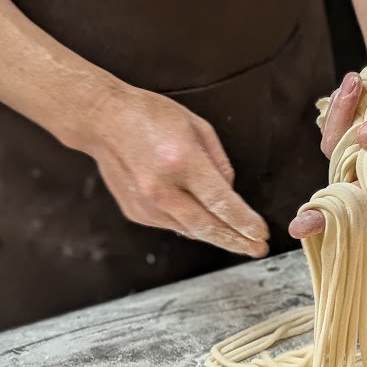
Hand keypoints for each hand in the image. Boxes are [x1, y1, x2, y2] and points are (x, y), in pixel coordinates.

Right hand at [84, 85, 268, 257]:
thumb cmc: (151, 116)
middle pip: (207, 227)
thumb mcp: (197, 126)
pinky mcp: (136, 212)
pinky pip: (172, 224)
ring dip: (215, 234)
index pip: (221, 202)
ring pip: (190, 229)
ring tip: (238, 239)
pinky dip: (189, 223)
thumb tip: (230, 193)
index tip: (263, 234)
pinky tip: (199, 217)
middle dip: (237, 241)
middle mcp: (162, 189)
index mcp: (181, 162)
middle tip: (258, 250)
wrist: (104, 121)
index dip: (245, 222)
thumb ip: (219, 163)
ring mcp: (146, 205)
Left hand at [289, 69, 366, 238]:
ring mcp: (359, 158)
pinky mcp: (343, 141)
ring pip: (336, 150)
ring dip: (341, 115)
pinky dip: (339, 104)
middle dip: (323, 215)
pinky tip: (356, 85)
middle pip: (352, 201)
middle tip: (300, 227)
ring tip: (358, 83)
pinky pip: (331, 128)